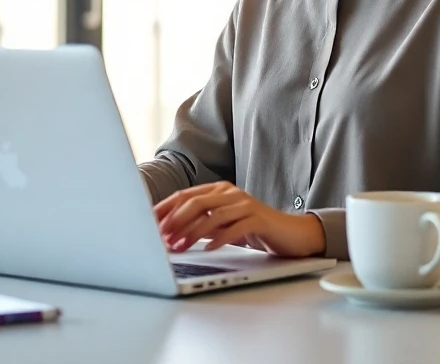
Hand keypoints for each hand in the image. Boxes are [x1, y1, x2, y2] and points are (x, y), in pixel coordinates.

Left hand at [153, 182, 326, 257]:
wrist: (290, 233)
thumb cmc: (253, 230)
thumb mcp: (222, 225)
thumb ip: (200, 225)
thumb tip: (170, 235)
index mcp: (218, 190)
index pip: (185, 196)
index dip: (165, 209)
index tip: (149, 223)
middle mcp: (230, 193)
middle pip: (196, 202)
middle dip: (175, 221)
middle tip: (161, 238)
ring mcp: (245, 204)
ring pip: (213, 215)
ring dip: (193, 233)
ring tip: (179, 247)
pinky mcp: (259, 219)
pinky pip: (235, 227)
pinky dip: (219, 238)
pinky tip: (208, 249)